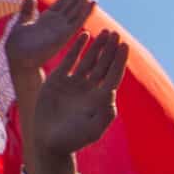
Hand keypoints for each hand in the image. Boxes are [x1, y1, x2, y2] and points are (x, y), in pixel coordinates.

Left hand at [3, 0, 96, 75]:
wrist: (18, 59)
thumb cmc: (18, 45)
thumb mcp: (21, 22)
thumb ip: (27, 10)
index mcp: (49, 18)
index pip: (64, 0)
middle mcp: (58, 22)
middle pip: (73, 1)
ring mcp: (62, 28)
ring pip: (77, 7)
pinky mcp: (63, 37)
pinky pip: (76, 22)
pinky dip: (85, 12)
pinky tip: (93, 2)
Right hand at [30, 31, 127, 157]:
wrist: (49, 141)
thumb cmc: (73, 140)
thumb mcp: (92, 131)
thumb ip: (104, 116)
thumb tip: (112, 94)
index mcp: (100, 98)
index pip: (113, 75)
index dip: (119, 60)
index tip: (124, 45)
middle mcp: (90, 88)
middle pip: (103, 64)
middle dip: (110, 49)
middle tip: (115, 33)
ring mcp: (74, 82)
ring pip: (89, 60)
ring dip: (97, 46)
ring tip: (104, 32)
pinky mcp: (58, 79)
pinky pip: (70, 60)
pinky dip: (77, 48)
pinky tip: (84, 35)